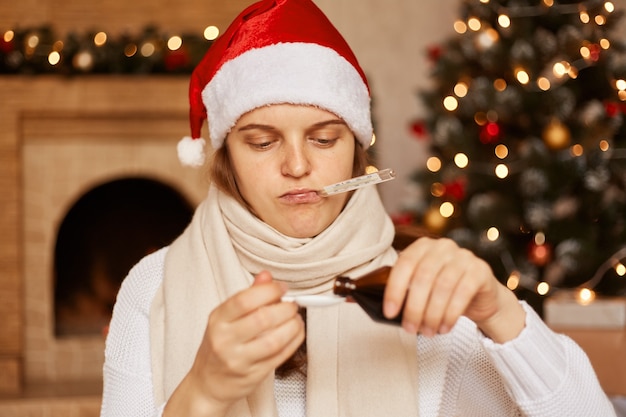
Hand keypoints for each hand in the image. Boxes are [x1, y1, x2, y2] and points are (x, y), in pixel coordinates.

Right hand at [164, 271, 304, 416]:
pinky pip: (280, 356)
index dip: (269, 291)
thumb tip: (266, 276)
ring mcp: (239, 360)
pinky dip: (294, 341)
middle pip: (263, 319)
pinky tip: (296, 333)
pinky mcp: (253, 375)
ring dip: (293, 326)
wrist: (208, 384)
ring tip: (296, 319)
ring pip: (274, 340)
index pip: (244, 300)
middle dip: (285, 308)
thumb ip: (247, 296)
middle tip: (292, 305)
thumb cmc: (219, 347)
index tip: (282, 288)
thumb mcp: (225, 318)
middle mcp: (226, 340)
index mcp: (218, 320)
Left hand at [383, 237, 524, 342]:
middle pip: (423, 277)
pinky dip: (451, 314)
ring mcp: (464, 256)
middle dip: (414, 308)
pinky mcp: (480, 270)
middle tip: (410, 329)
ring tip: (428, 332)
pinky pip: (463, 292)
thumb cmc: (443, 291)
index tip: (389, 313)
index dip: (395, 289)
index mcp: (423, 246)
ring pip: (442, 286)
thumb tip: (373, 306)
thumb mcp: (422, 287)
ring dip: (433, 314)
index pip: (404, 264)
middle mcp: (443, 246)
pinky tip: (445, 327)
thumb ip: (402, 290)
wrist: (480, 296)